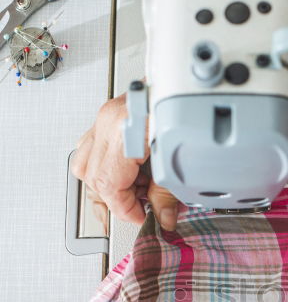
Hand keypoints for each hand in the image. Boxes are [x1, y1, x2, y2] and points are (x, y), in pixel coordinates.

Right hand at [71, 93, 179, 230]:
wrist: (188, 84)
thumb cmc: (187, 110)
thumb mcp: (181, 159)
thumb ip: (168, 194)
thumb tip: (164, 218)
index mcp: (123, 132)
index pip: (109, 186)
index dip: (125, 209)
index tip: (141, 217)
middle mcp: (108, 122)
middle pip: (94, 178)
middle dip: (117, 200)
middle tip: (141, 208)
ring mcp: (105, 117)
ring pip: (85, 164)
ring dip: (107, 184)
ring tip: (135, 191)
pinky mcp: (110, 115)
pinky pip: (93, 148)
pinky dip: (106, 167)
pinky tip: (129, 173)